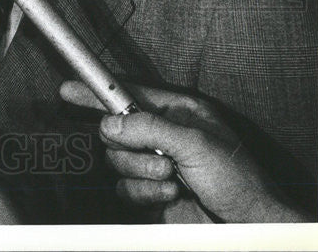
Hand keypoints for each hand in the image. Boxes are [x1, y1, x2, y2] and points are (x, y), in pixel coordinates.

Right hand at [59, 80, 310, 222]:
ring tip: (172, 178)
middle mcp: (162, 135)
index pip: (127, 93)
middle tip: (157, 155)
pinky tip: (169, 196)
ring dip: (142, 172)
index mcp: (177, 112)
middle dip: (132, 146)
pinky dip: (143, 194)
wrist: (248, 226)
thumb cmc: (240, 181)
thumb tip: (111, 122)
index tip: (69, 90)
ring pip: (116, 160)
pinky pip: (124, 188)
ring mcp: (153, 165)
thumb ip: (150, 128)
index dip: (97, 90)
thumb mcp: (197, 143)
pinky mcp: (149, 193)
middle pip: (114, 129)